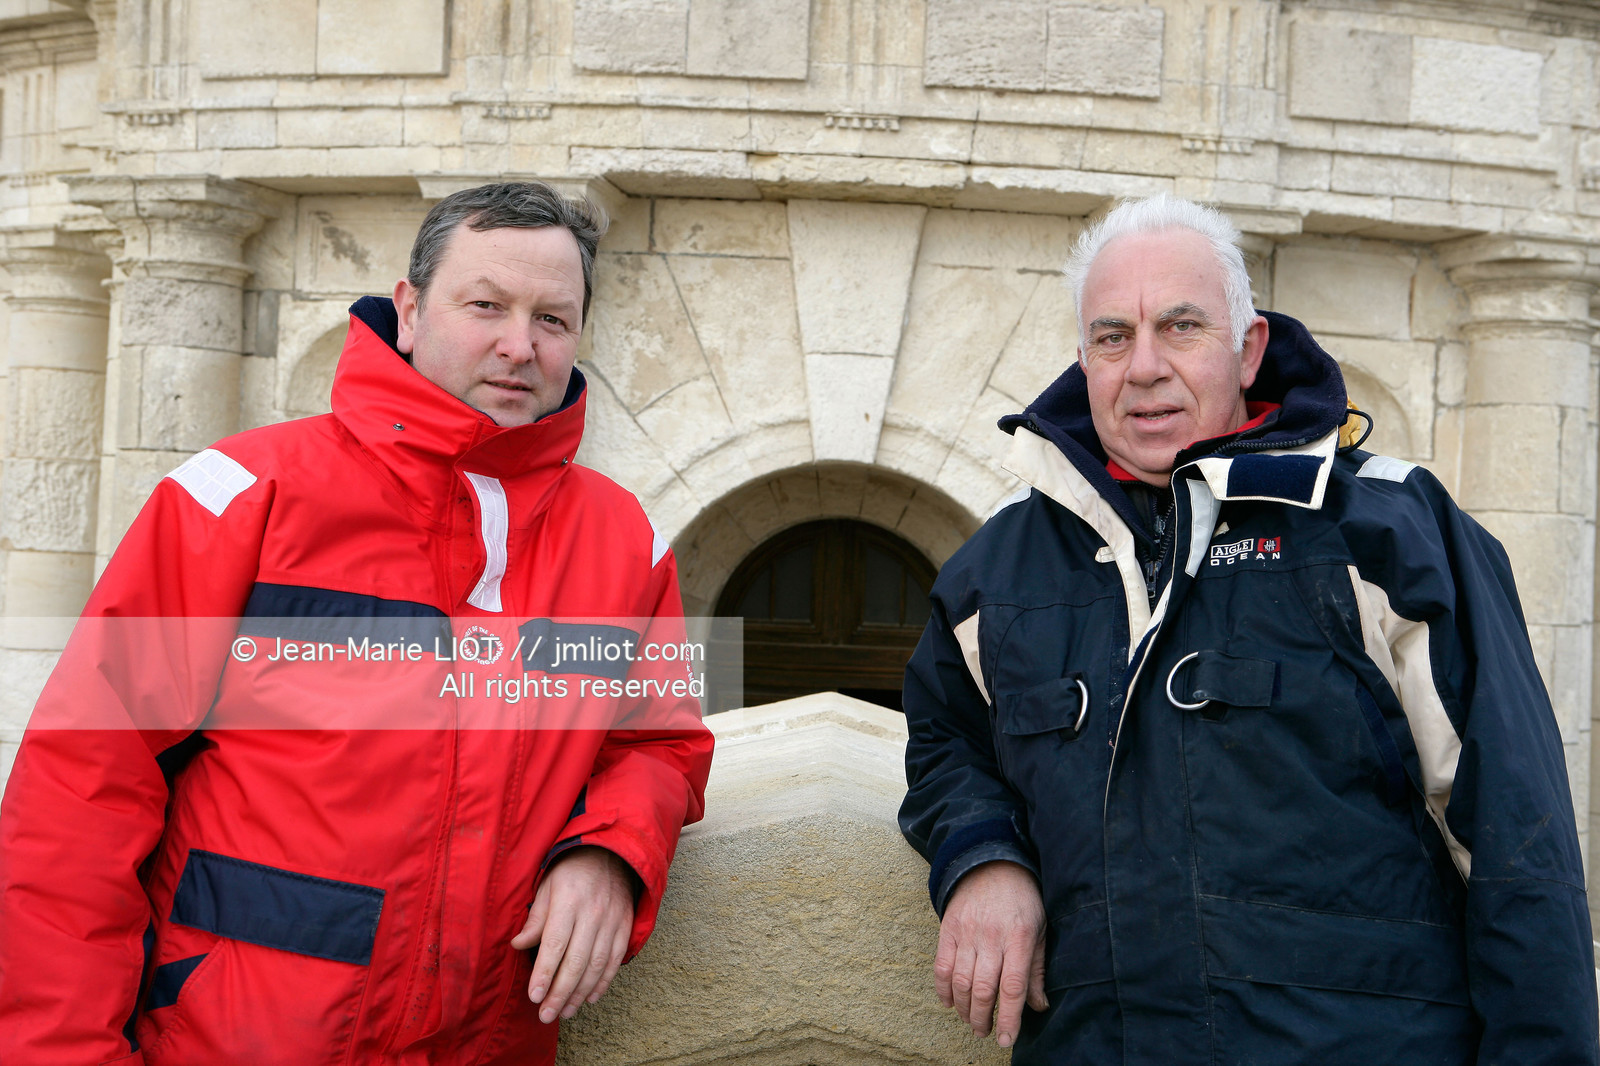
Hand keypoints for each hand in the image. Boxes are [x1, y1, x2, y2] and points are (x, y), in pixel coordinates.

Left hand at [510, 845, 636, 1023]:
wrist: (611, 853)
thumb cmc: (571, 871)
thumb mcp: (547, 886)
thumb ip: (535, 918)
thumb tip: (518, 945)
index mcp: (569, 902)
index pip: (555, 944)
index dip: (545, 973)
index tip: (535, 997)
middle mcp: (592, 913)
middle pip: (576, 961)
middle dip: (560, 993)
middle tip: (546, 1015)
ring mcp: (612, 921)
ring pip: (597, 965)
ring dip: (580, 993)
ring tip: (565, 1012)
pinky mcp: (625, 926)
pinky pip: (615, 960)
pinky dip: (603, 982)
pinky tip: (589, 998)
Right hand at [935, 860, 1048, 1047]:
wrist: (991, 864)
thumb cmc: (1022, 900)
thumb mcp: (1039, 929)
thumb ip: (1036, 969)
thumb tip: (1039, 1006)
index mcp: (1019, 937)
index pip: (1013, 986)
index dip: (1010, 1017)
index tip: (1007, 1039)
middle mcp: (992, 937)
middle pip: (984, 989)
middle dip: (983, 1019)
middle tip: (985, 1032)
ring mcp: (967, 933)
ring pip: (961, 982)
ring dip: (964, 1009)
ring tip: (971, 1021)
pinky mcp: (949, 930)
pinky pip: (941, 966)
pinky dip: (943, 989)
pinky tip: (950, 1002)